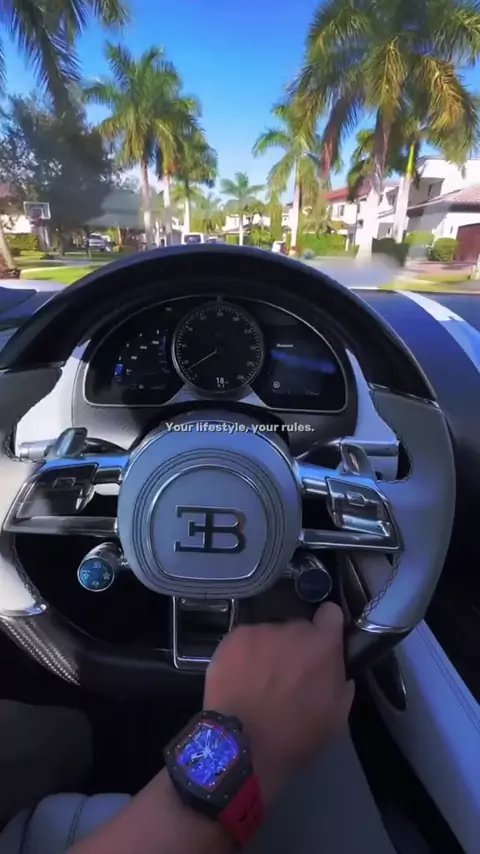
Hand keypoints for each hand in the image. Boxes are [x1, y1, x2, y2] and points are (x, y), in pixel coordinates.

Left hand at [204, 603, 353, 804]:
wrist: (243, 746)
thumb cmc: (295, 737)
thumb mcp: (336, 716)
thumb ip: (340, 682)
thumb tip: (335, 670)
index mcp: (323, 646)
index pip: (331, 614)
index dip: (327, 627)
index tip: (322, 642)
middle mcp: (292, 629)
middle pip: (297, 629)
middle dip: (295, 648)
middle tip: (287, 675)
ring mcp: (260, 631)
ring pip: (269, 636)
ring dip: (268, 651)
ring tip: (258, 682)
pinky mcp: (233, 638)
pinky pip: (245, 641)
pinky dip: (244, 656)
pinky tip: (239, 679)